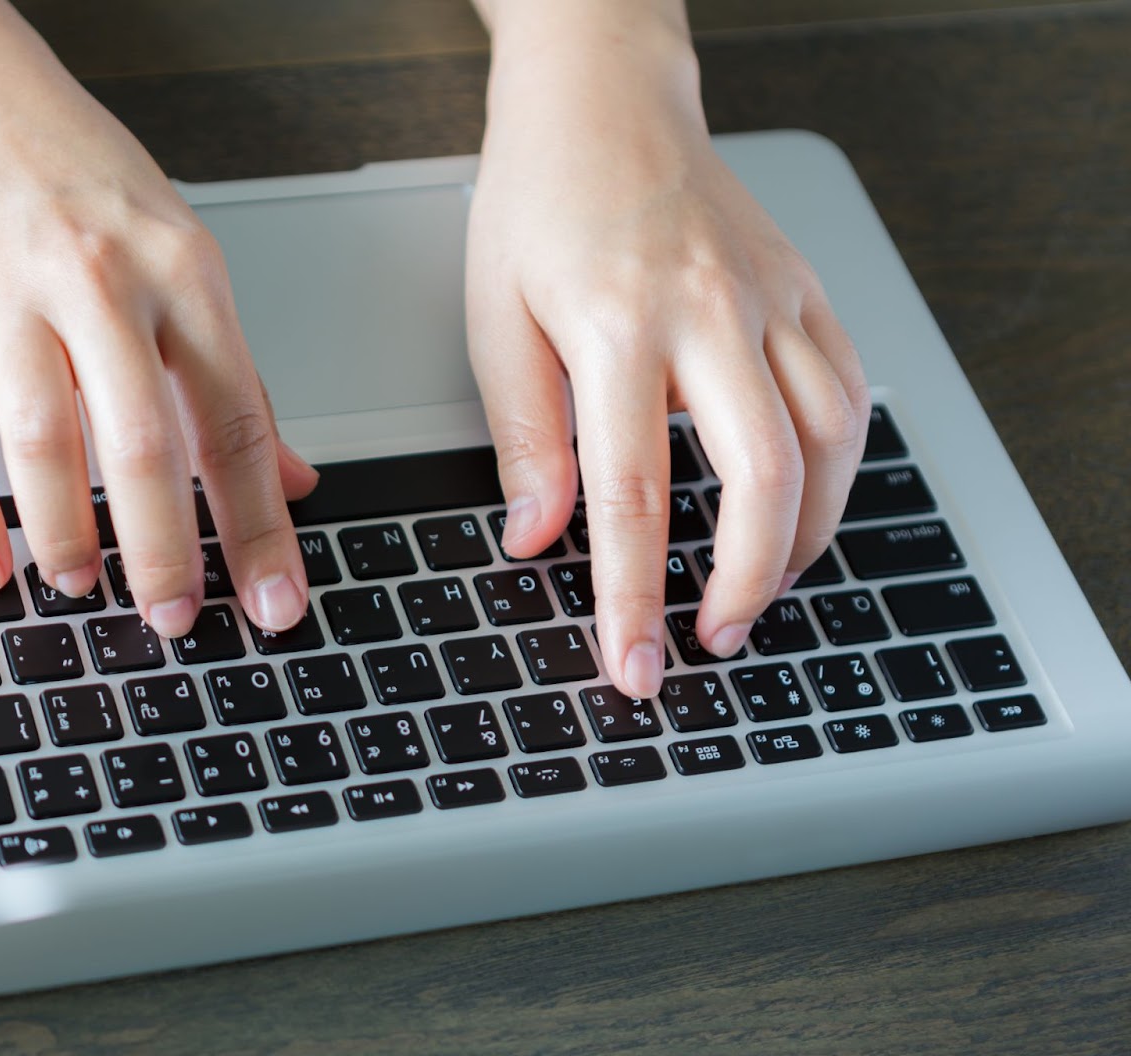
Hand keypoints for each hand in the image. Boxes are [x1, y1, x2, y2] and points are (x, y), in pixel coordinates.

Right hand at [0, 26, 315, 636]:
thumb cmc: (87, 188)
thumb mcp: (186, 263)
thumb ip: (236, 378)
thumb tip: (293, 478)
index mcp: (185, 276)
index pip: (237, 421)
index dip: (259, 523)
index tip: (276, 600)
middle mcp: (102, 283)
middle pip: (143, 442)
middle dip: (163, 550)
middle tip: (173, 619)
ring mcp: (10, 295)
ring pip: (44, 442)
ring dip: (65, 535)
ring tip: (82, 587)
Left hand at [467, 7, 868, 697]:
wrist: (603, 102)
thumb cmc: (539, 204)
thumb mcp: (495, 320)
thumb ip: (524, 438)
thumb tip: (536, 540)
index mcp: (618, 326)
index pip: (634, 496)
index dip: (633, 597)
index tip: (633, 664)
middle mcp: (711, 313)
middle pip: (764, 478)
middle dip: (747, 581)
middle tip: (712, 639)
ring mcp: (772, 297)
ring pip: (831, 442)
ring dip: (805, 535)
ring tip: (758, 586)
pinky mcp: (805, 288)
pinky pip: (849, 392)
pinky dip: (837, 467)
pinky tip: (801, 504)